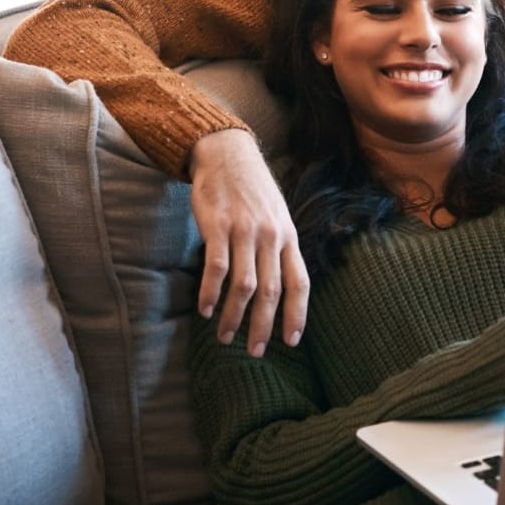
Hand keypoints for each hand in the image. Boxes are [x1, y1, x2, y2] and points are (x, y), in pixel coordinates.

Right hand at [188, 129, 308, 357]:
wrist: (228, 153)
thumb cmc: (252, 191)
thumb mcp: (277, 216)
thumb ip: (280, 248)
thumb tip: (282, 288)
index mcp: (288, 236)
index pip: (299, 282)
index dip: (297, 314)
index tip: (291, 341)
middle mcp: (270, 236)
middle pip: (271, 291)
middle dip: (264, 326)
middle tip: (255, 351)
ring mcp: (244, 231)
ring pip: (244, 285)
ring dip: (233, 316)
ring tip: (224, 336)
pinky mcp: (218, 225)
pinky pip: (216, 267)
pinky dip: (211, 292)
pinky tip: (205, 310)